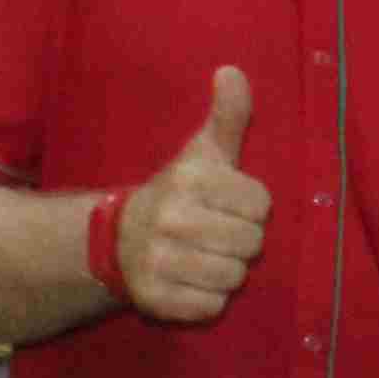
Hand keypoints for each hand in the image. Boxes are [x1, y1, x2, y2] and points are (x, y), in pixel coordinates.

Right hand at [120, 66, 269, 322]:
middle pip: (252, 243)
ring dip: (226, 271)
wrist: (117, 238)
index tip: (227, 204)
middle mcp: (170, 218)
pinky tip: (189, 280)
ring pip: (234, 277)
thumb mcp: (204, 152)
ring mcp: (157, 260)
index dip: (251, 207)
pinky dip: (207, 299)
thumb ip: (228, 115)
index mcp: (189, 180)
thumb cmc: (180, 193)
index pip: (261, 204)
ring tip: (202, 255)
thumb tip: (232, 70)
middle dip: (241, 240)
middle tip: (215, 232)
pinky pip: (211, 307)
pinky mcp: (153, 299)